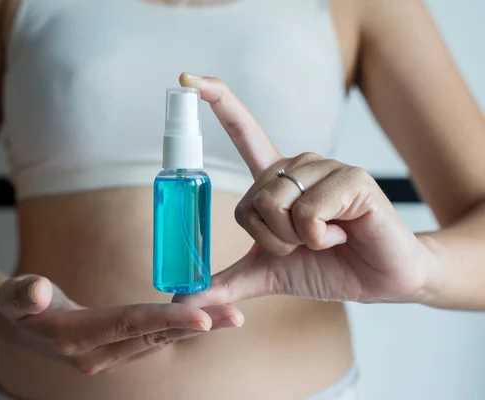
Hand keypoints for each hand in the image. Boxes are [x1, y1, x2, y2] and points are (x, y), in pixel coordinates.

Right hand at [0, 275, 242, 374]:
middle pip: (154, 335)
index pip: (128, 325)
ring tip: (231, 316)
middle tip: (236, 315)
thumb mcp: (13, 296)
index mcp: (76, 338)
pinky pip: (154, 337)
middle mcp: (98, 354)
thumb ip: (21, 293)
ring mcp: (109, 355)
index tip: (202, 317)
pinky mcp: (117, 349)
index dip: (164, 319)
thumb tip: (36, 290)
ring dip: (196, 328)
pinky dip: (180, 327)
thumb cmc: (17, 305)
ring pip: (159, 338)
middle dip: (196, 325)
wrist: (19, 325)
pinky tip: (204, 319)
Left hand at [175, 73, 435, 305]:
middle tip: (305, 243)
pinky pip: (308, 213)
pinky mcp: (352, 178)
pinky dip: (320, 239)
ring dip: (296, 240)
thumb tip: (181, 302)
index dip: (217, 102)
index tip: (189, 78)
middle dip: (272, 239)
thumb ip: (225, 283)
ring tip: (327, 237)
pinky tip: (343, 233)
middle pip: (252, 200)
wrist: (380, 279)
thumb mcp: (268, 275)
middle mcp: (297, 164)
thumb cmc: (327, 267)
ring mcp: (325, 167)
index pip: (243, 131)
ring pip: (276, 205)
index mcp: (276, 178)